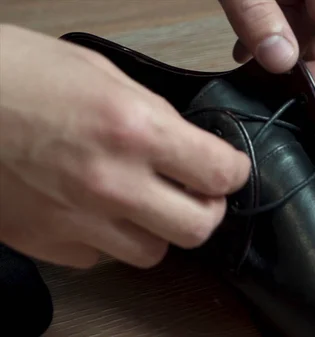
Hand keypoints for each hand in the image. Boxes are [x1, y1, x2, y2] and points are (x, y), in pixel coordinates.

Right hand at [0, 25, 250, 268]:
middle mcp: (110, 182)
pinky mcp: (47, 244)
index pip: (220, 173)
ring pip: (154, 253)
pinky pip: (103, 258)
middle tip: (196, 192)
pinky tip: (95, 210)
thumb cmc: (13, 75)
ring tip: (142, 201)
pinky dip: (110, 239)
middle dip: (206, 209)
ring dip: (159, 229)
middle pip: (198, 228)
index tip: (229, 166)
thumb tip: (188, 143)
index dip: (234, 170)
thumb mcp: (100, 73)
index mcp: (132, 129)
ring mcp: (76, 221)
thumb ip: (154, 113)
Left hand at [219, 0, 314, 88]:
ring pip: (306, 28)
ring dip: (284, 56)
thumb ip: (257, 17)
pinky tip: (243, 54)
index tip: (301, 89)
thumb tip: (281, 61)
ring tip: (259, 76)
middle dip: (307, 64)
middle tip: (283, 92)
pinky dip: (268, 40)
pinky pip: (285, 19)